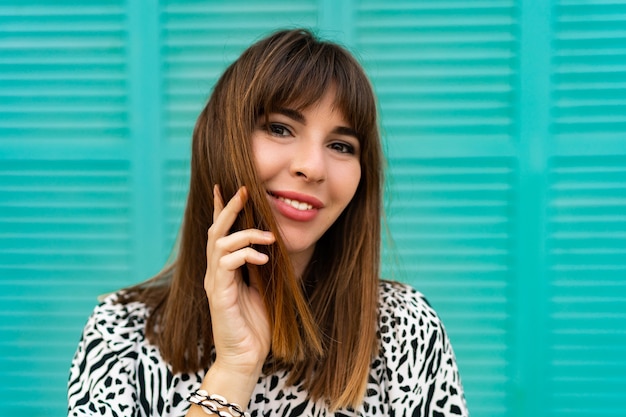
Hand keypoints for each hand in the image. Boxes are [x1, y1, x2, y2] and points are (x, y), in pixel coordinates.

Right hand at [204, 185, 274, 377]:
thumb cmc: (256, 326)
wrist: (246, 358)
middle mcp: (215, 273)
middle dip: (228, 208)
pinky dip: (245, 255)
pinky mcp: (218, 295)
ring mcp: (215, 283)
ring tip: (268, 236)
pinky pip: (226, 264)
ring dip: (245, 233)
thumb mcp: (264, 288)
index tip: (226, 187)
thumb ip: (263, 267)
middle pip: (215, 231)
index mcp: (224, 270)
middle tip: (244, 190)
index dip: (221, 209)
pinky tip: (263, 258)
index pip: (220, 233)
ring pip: (219, 243)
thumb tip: (277, 244)